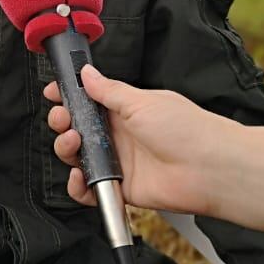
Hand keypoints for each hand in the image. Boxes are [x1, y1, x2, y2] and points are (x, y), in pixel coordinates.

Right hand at [43, 65, 238, 214]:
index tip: (53, 93)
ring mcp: (119, 162)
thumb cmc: (186, 130)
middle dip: (62, 122)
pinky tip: (79, 176)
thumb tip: (87, 73)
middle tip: (62, 119)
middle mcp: (120, 135)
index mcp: (125, 109)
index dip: (69, 97)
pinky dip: (79, 186)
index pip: (89, 100)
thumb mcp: (141, 101)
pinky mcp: (121, 187)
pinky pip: (91, 189)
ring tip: (72, 142)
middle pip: (78, 128)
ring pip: (79, 156)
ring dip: (66, 149)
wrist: (209, 169)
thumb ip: (108, 90)